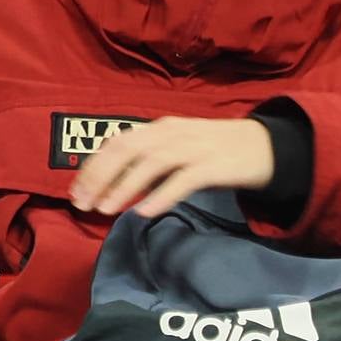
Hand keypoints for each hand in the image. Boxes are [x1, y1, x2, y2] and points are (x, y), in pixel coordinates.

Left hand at [68, 117, 275, 217]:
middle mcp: (172, 133)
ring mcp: (194, 148)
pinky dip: (161, 195)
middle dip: (100, 177)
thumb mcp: (177, 148)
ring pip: (151, 163)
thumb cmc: (214, 150)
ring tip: (105, 210)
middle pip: (127, 150)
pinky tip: (144, 212)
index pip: (117, 143)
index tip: (76, 191)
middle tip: (82, 204)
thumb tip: (114, 184)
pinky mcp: (215, 165)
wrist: (265, 146)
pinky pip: (184, 180)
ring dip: (124, 187)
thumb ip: (148, 161)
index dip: (93, 167)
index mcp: (160, 128)